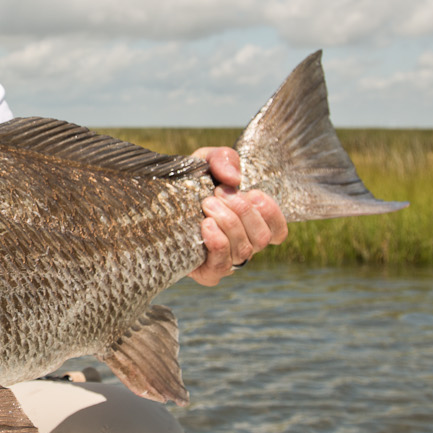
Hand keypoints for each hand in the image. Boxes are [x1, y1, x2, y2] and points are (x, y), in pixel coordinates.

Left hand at [188, 147, 287, 285]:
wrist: (153, 203)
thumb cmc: (188, 183)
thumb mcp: (206, 162)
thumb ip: (223, 159)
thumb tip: (234, 178)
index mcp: (250, 224)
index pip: (278, 230)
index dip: (270, 212)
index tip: (250, 192)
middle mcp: (242, 245)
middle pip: (262, 238)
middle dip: (242, 211)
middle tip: (216, 195)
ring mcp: (226, 260)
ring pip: (244, 250)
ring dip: (228, 222)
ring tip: (206, 205)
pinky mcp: (206, 272)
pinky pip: (221, 265)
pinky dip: (218, 242)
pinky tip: (206, 225)